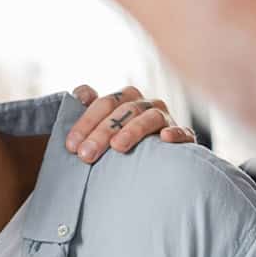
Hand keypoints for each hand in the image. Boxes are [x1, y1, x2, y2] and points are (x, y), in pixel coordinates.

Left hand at [66, 85, 195, 163]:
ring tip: (117, 147)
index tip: (71, 145)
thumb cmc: (120, 144)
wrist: (156, 162)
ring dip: (132, 130)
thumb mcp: (102, 129)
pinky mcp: (184, 136)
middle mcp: (144, 104)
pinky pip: (183, 131)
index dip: (85, 122)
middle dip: (101, 132)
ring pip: (149, 117)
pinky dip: (174, 132)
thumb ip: (89, 112)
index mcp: (124, 100)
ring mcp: (165, 118)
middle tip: (85, 155)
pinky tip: (164, 138)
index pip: (103, 103)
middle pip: (122, 110)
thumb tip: (80, 94)